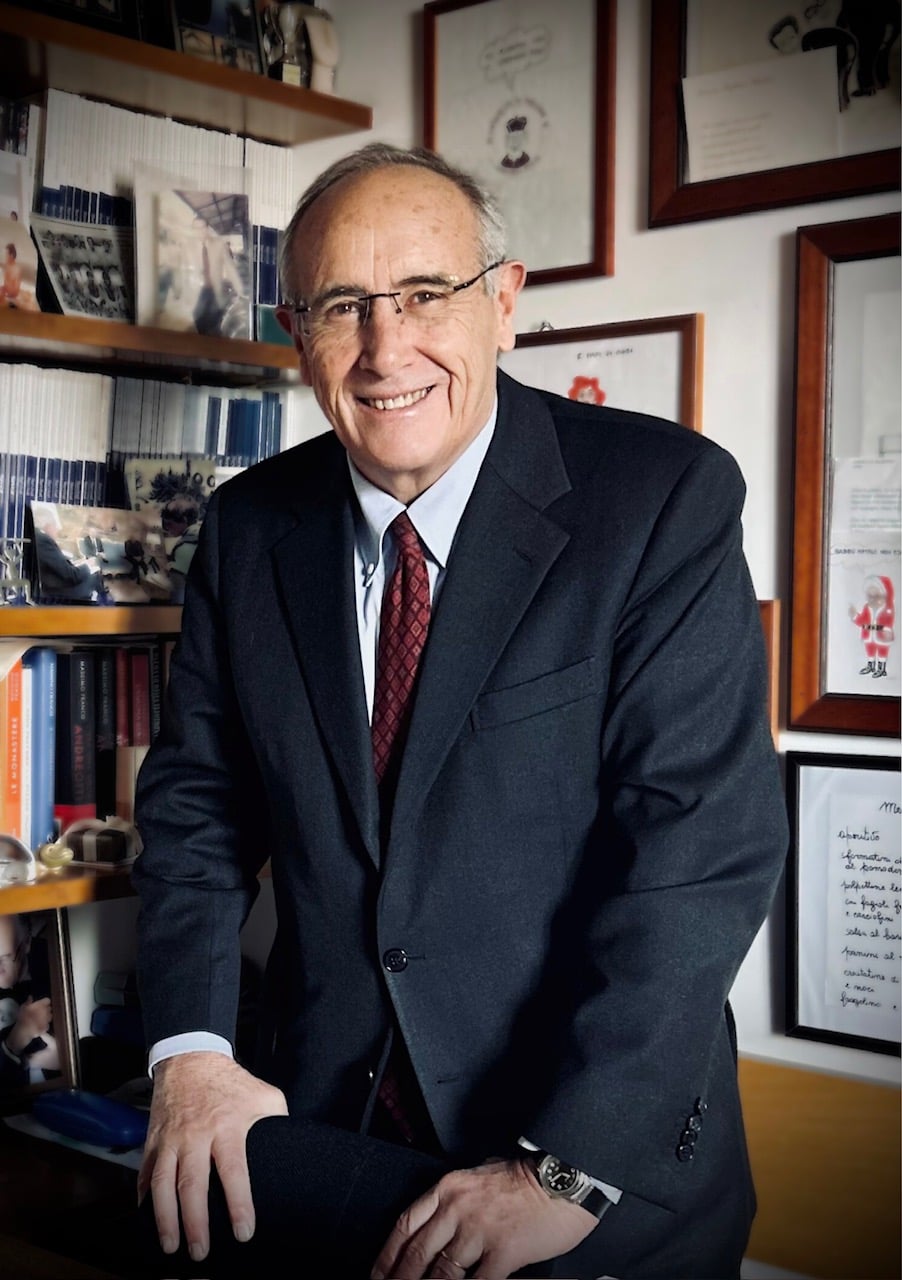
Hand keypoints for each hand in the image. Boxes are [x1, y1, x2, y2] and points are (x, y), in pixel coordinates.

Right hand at [7, 996, 51, 1053]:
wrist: (23, 1031)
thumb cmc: (22, 1017)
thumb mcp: (23, 1007)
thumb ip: (28, 1001)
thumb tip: (30, 996)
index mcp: (41, 1005)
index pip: (47, 1000)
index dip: (44, 1002)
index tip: (41, 1004)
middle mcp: (46, 1011)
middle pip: (49, 1008)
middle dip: (46, 1009)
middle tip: (40, 1012)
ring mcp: (47, 1019)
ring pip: (50, 1016)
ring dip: (47, 1016)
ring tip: (40, 1019)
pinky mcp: (47, 1027)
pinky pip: (47, 1024)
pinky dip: (45, 1025)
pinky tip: (39, 1025)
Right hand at [138, 1051, 287, 1262]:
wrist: (191, 1058)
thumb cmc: (232, 1083)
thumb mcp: (263, 1096)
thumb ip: (277, 1123)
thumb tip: (293, 1149)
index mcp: (228, 1126)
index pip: (234, 1170)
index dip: (239, 1203)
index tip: (244, 1232)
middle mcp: (196, 1136)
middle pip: (193, 1184)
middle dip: (196, 1222)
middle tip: (201, 1252)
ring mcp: (171, 1139)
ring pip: (163, 1184)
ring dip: (165, 1219)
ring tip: (171, 1247)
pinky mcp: (153, 1141)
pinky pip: (145, 1175)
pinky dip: (144, 1201)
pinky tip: (148, 1221)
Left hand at [370, 1156, 597, 1279]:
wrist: (563, 1179)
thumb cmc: (526, 1178)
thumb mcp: (481, 1174)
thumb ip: (459, 1196)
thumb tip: (443, 1217)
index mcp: (449, 1188)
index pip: (406, 1225)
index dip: (387, 1256)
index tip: (378, 1275)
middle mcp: (457, 1208)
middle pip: (417, 1254)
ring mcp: (478, 1231)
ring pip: (441, 1273)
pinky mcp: (502, 1252)